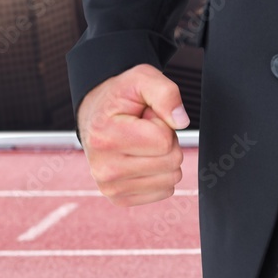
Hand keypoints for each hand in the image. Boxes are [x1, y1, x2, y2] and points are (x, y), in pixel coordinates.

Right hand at [77, 64, 188, 206]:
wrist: (96, 115)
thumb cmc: (122, 96)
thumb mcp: (142, 78)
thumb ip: (165, 93)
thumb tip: (181, 122)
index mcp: (105, 137)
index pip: (164, 141)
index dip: (163, 124)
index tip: (145, 117)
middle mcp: (104, 168)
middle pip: (171, 162)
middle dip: (167, 142)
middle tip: (145, 130)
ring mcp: (110, 187)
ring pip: (171, 179)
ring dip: (164, 158)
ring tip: (142, 143)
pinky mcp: (119, 198)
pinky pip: (164, 191)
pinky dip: (160, 174)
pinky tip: (140, 159)